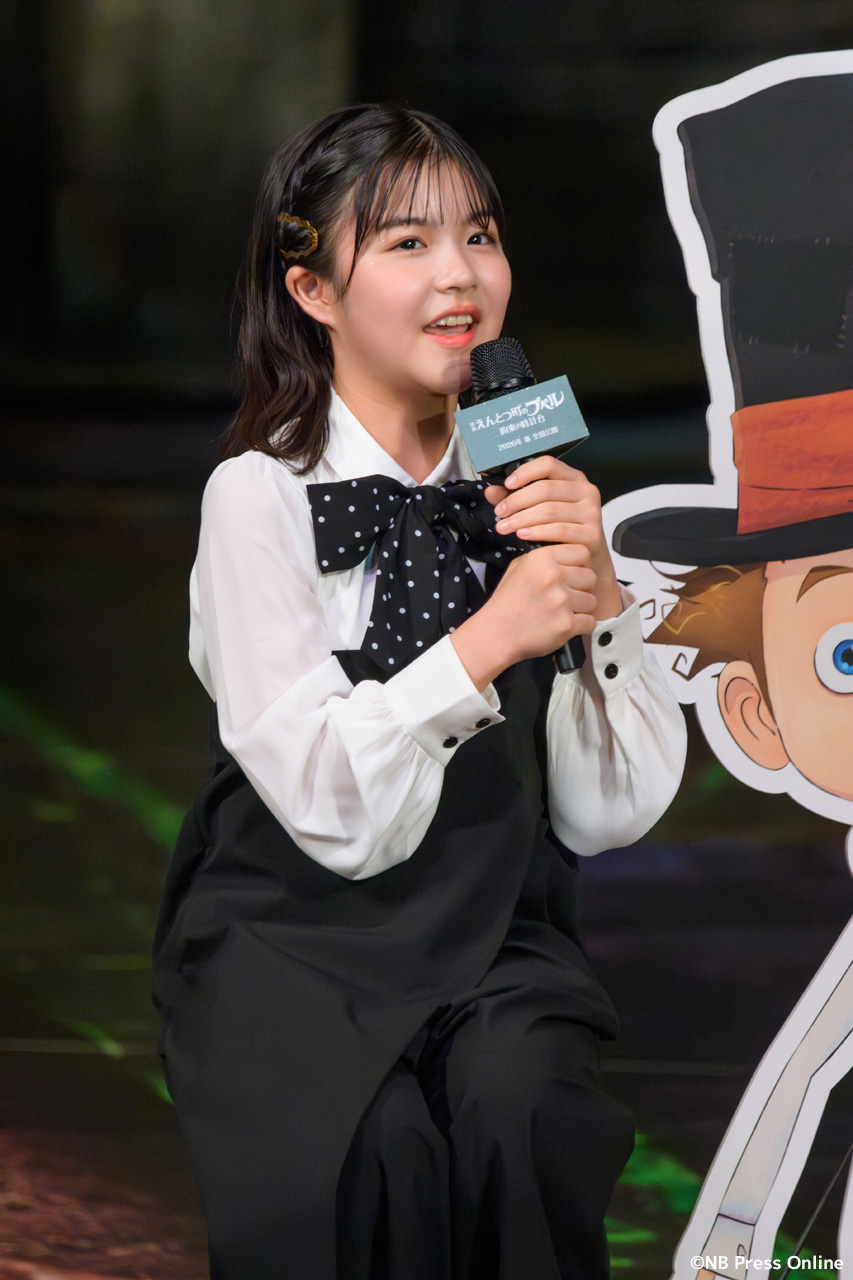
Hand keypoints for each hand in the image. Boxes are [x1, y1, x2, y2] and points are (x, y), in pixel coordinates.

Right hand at [449, 541, 597, 690]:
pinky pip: (590, 622)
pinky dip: (580, 627)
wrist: (496, 634)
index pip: (582, 552)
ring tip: (562, 613)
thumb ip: (543, 557)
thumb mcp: (518, 567)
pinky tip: (564, 626)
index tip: (571, 575)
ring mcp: (561, 600)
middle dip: (582, 588)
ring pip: (592, 601)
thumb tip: (565, 552)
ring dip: (581, 609)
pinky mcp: (566, 624)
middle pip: (591, 577)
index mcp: (542, 558)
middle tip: (565, 597)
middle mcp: (553, 576)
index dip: (579, 565)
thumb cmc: (506, 604)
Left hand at [484, 454, 622, 620]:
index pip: (548, 464)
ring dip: (522, 518)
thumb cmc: (563, 531)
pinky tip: (522, 535)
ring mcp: (591, 512)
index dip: (526, 472)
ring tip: (505, 527)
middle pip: (546, 489)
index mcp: (573, 478)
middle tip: (500, 512)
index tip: (507, 484)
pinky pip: (559, 530)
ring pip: (550, 510)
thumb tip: (491, 491)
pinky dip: (537, 532)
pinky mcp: (592, 533)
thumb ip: (515, 499)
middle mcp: (586, 491)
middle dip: (517, 501)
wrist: (588, 559)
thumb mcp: (539, 510)